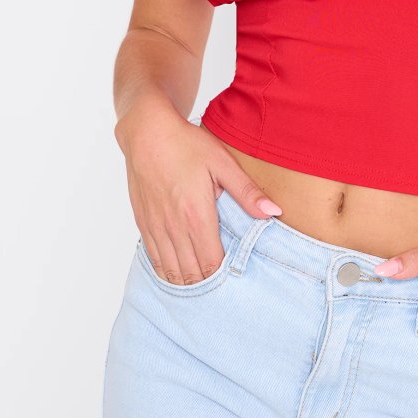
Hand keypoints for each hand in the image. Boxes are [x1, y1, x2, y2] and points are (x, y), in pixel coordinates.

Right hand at [116, 104, 281, 285]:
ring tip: (204, 283)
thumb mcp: (222, 163)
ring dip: (188, 282)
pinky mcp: (143, 224)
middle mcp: (174, 227)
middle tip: (224, 284)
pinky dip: (167, 272)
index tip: (237, 274)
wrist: (147, 133)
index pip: (212, 263)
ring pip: (171, 271)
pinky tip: (178, 273)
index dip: (224, 275)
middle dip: (209, 283)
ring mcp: (156, 228)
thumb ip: (247, 192)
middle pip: (192, 274)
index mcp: (196, 215)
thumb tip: (273, 212)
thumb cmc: (186, 144)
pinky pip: (154, 260)